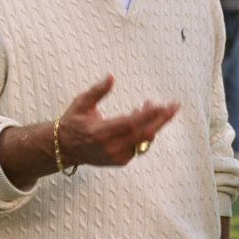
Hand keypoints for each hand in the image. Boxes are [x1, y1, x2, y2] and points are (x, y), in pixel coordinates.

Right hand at [59, 76, 178, 166]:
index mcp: (100, 132)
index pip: (129, 123)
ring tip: (154, 106)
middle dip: (161, 120)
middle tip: (174, 106)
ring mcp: (116, 156)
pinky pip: (139, 145)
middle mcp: (110, 146)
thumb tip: (111, 77)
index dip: (147, 115)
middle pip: (144, 134)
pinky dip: (144, 131)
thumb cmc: (73, 122)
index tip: (160, 105)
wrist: (65, 149)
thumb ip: (97, 91)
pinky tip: (141, 117)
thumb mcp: (81, 103)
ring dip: (153, 123)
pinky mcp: (120, 160)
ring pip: (144, 140)